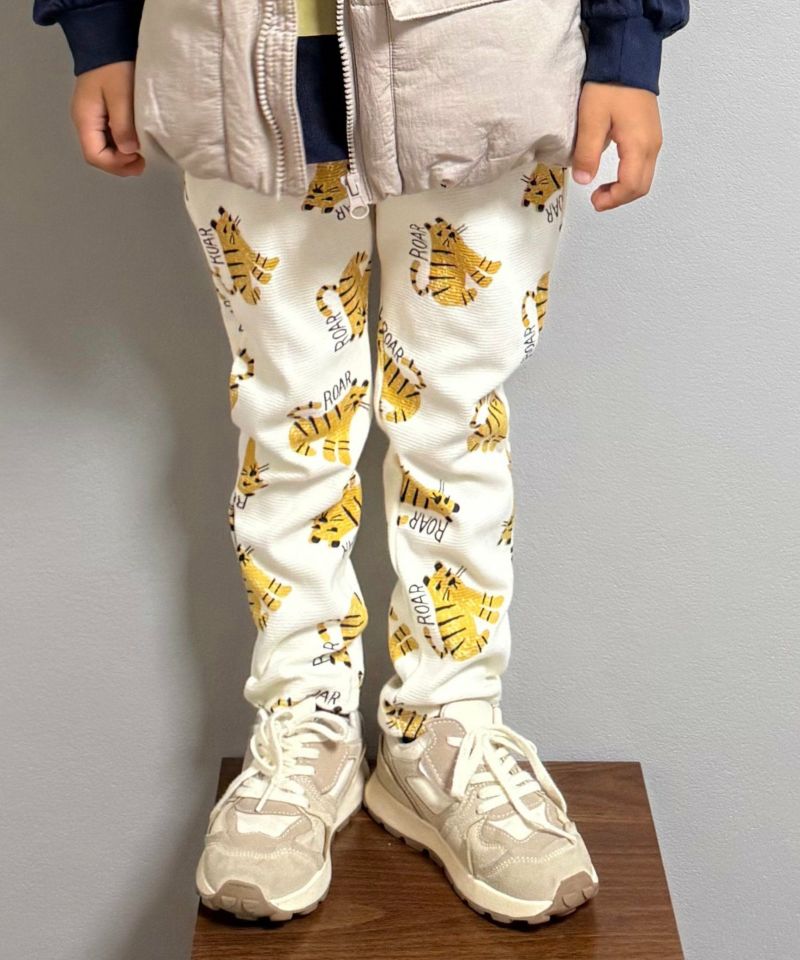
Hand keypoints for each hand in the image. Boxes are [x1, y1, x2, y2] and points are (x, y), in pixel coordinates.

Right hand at [70, 61, 144, 176]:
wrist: (108, 40)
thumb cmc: (114, 66)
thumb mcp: (120, 95)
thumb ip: (123, 125)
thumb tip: (129, 152)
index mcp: (85, 119)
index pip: (95, 156)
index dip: (116, 164)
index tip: (137, 158)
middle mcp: (84, 122)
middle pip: (98, 156)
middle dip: (120, 164)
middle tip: (143, 162)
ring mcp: (92, 118)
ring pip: (104, 149)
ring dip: (122, 157)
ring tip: (142, 155)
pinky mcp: (101, 114)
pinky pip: (109, 138)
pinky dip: (122, 145)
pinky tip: (136, 143)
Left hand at [572, 82, 661, 210]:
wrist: (627, 57)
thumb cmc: (611, 84)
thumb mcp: (591, 119)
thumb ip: (587, 152)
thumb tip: (584, 180)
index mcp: (639, 144)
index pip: (632, 186)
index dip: (613, 199)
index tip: (594, 201)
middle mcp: (652, 144)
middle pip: (641, 186)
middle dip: (619, 198)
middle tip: (597, 199)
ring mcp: (654, 138)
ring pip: (644, 177)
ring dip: (624, 188)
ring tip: (602, 188)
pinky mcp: (650, 133)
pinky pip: (643, 164)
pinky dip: (629, 175)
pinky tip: (613, 171)